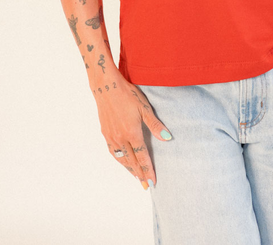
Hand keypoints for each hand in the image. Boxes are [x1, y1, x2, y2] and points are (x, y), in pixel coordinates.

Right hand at [93, 73, 171, 189]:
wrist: (106, 86)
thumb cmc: (127, 94)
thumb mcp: (144, 107)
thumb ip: (155, 125)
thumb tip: (168, 138)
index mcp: (131, 133)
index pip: (142, 157)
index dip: (148, 170)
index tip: (152, 182)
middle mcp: (120, 138)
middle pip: (132, 161)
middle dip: (139, 174)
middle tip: (145, 186)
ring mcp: (111, 136)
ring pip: (121, 158)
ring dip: (129, 169)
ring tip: (136, 177)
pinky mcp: (105, 133)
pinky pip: (113, 152)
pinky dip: (119, 160)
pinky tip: (122, 161)